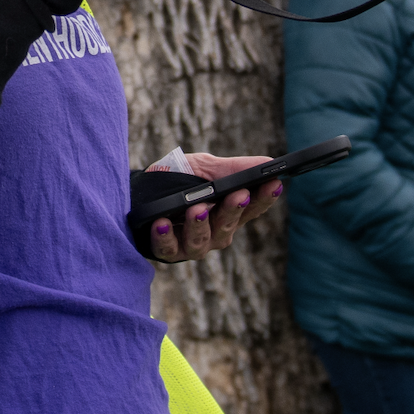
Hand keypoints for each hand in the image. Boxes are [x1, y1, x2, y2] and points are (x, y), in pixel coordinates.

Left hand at [146, 153, 284, 262]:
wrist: (139, 192)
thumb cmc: (177, 179)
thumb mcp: (204, 167)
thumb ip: (232, 169)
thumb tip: (267, 162)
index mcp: (228, 212)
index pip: (252, 207)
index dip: (264, 197)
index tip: (274, 183)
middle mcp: (214, 233)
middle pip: (228, 226)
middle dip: (234, 210)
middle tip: (238, 194)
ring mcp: (191, 244)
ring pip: (201, 242)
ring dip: (199, 225)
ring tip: (196, 208)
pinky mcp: (165, 250)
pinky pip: (167, 248)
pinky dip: (166, 237)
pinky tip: (162, 223)